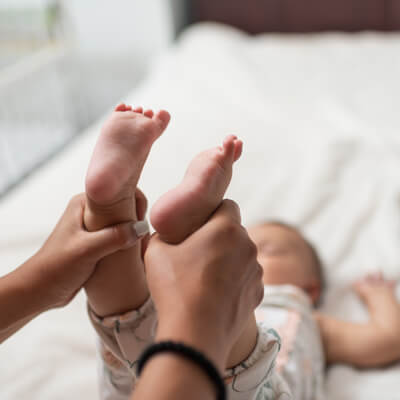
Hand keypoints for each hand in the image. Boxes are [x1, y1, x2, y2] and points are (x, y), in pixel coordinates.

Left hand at [30, 194, 144, 309]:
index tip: (142, 221)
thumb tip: (141, 228)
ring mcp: (94, 227)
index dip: (135, 202)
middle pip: (124, 207)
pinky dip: (128, 244)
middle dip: (136, 220)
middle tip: (142, 238)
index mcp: (84, 203)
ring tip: (139, 248)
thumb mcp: (87, 250)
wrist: (41, 290)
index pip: (118, 191)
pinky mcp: (97, 242)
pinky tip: (133, 255)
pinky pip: (119, 237)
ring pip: (123, 224)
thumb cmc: (55, 267)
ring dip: (133, 234)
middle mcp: (89, 211)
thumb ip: (114, 237)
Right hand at [144, 200, 263, 368]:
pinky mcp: (258, 292)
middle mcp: (248, 245)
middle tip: (198, 252)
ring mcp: (256, 270)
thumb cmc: (175, 289)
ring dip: (229, 258)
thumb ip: (162, 233)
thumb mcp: (155, 252)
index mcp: (226, 229)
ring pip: (242, 254)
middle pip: (235, 230)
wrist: (196, 335)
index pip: (227, 204)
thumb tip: (166, 232)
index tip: (200, 224)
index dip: (213, 211)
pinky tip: (216, 294)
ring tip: (205, 277)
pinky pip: (246, 277)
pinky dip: (235, 280)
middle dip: (219, 236)